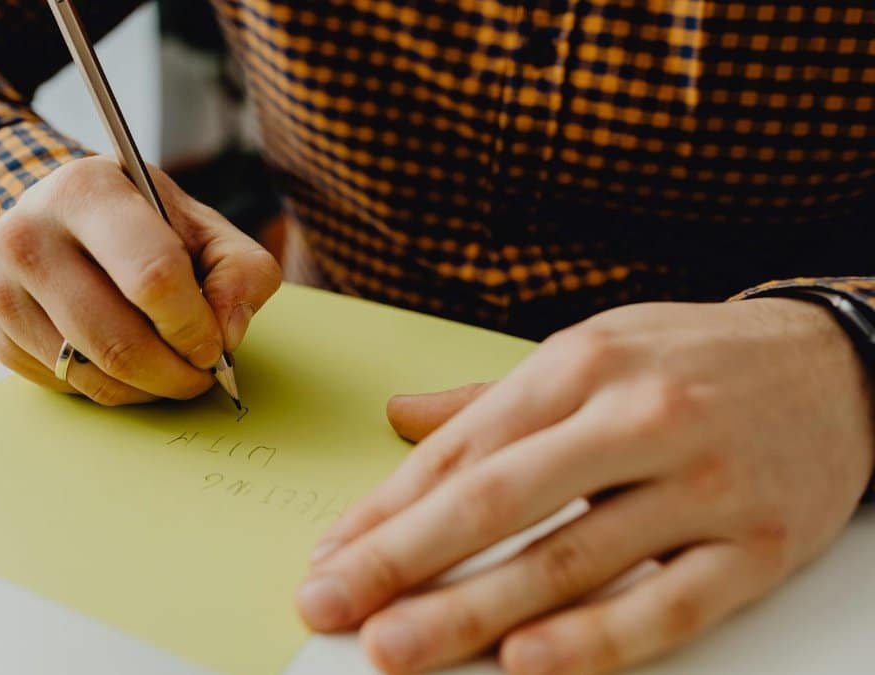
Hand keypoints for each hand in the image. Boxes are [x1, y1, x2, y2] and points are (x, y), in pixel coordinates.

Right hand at [0, 156, 281, 403]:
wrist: (68, 221)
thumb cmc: (146, 226)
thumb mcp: (206, 228)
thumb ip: (241, 273)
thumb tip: (226, 334)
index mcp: (86, 190)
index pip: (152, 276)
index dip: (193, 325)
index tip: (214, 343)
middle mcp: (28, 234)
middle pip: (118, 339)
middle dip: (175, 372)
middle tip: (202, 373)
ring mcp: (2, 288)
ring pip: (92, 373)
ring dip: (148, 388)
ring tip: (171, 368)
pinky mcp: (0, 335)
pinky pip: (67, 387)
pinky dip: (111, 389)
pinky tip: (127, 362)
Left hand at [297, 299, 873, 673]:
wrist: (842, 365)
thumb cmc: (692, 361)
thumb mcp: (591, 350)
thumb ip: (490, 398)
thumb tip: (398, 419)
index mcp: (580, 366)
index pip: (461, 450)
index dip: (385, 509)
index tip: (329, 556)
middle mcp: (634, 418)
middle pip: (496, 501)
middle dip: (400, 559)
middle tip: (329, 605)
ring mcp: (699, 485)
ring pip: (569, 559)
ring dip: (472, 611)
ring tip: (395, 646)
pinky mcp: (757, 547)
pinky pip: (666, 605)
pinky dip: (595, 640)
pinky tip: (526, 665)